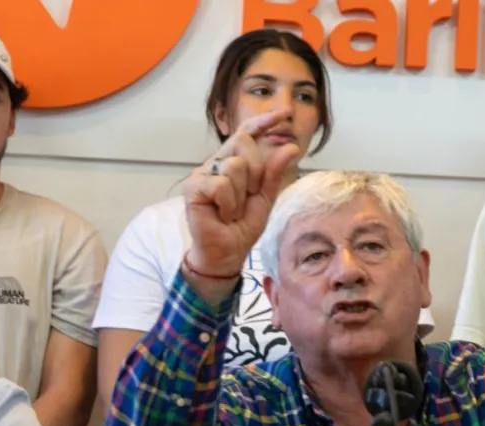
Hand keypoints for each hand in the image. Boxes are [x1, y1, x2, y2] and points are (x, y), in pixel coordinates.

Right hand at [183, 110, 301, 277]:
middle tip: (248, 198)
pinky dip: (228, 204)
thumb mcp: (265, 198)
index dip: (263, 121)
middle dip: (255, 172)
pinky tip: (222, 215)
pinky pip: (221, 184)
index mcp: (234, 161)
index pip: (247, 132)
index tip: (283, 114)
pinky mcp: (193, 186)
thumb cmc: (242, 227)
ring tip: (232, 211)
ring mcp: (203, 173)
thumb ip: (274, 173)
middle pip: (243, 142)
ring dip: (241, 196)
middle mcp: (217, 162)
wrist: (227, 253)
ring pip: (234, 166)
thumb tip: (292, 147)